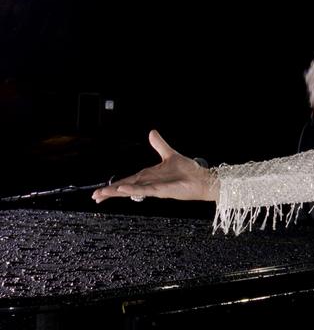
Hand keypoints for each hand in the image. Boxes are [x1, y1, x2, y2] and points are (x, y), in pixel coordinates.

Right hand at [92, 130, 217, 202]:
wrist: (202, 179)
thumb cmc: (188, 171)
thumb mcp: (170, 154)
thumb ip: (159, 144)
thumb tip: (152, 132)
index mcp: (149, 176)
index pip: (127, 180)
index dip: (114, 186)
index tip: (100, 191)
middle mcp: (149, 183)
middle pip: (125, 187)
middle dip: (110, 192)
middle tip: (95, 197)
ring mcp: (155, 188)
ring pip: (132, 190)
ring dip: (117, 192)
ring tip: (102, 194)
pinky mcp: (162, 191)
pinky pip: (146, 190)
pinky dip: (134, 189)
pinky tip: (123, 190)